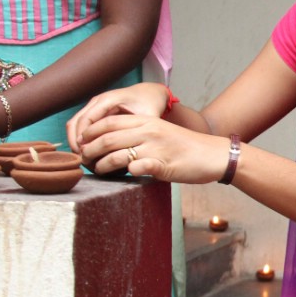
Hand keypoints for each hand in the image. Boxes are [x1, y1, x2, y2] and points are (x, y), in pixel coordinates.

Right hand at [67, 83, 171, 152]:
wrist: (149, 93)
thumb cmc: (150, 104)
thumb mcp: (148, 117)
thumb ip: (139, 131)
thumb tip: (128, 151)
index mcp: (109, 100)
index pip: (87, 120)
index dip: (83, 139)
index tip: (86, 154)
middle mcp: (97, 100)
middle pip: (75, 122)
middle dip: (76, 142)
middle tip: (82, 160)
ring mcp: (93, 105)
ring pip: (74, 124)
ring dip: (75, 141)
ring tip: (84, 158)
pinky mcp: (93, 111)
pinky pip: (80, 125)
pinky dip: (80, 138)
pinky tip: (87, 151)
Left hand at [72, 112, 227, 182]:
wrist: (214, 155)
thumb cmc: (185, 146)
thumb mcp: (159, 131)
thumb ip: (137, 133)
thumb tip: (109, 141)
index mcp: (146, 120)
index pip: (107, 122)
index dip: (89, 133)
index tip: (82, 144)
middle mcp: (148, 131)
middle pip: (106, 139)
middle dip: (89, 151)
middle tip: (84, 160)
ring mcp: (155, 148)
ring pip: (116, 155)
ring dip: (102, 166)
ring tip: (98, 171)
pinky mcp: (162, 165)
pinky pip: (136, 168)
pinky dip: (126, 173)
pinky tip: (124, 176)